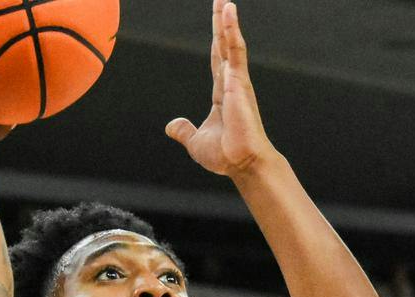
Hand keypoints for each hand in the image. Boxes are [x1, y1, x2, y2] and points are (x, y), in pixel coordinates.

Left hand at [166, 0, 277, 178]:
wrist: (242, 163)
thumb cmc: (226, 155)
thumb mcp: (196, 141)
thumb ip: (184, 130)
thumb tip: (171, 126)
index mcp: (222, 93)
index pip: (217, 59)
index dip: (216, 40)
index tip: (217, 23)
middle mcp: (232, 82)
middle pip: (223, 44)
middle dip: (221, 22)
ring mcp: (236, 80)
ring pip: (230, 42)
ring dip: (226, 20)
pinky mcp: (239, 80)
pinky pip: (235, 49)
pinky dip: (232, 29)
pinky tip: (229, 10)